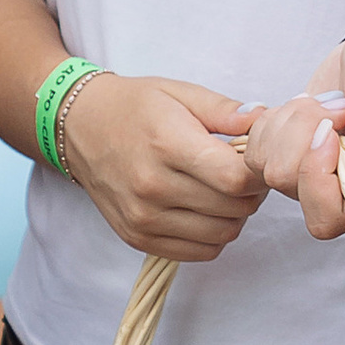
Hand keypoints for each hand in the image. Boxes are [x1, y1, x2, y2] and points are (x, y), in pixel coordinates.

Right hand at [56, 72, 262, 260]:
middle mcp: (152, 187)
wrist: (79, 128)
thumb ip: (226, 110)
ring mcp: (143, 218)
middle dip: (251, 192)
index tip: (256, 161)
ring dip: (235, 215)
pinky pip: (201, 252)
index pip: (235, 179)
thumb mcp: (181, 93)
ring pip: (223, 234)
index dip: (259, 173)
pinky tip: (205, 209)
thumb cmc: (134, 107)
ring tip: (223, 190)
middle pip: (234, 209)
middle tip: (242, 173)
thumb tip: (266, 120)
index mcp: (167, 145)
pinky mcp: (138, 238)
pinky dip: (214, 234)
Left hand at [238, 20, 344, 238]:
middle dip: (300, 133)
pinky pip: (254, 147)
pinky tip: (301, 105)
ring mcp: (308, 171)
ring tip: (321, 103)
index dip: (315, 177)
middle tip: (334, 106)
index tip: (329, 132)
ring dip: (286, 123)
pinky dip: (271, 120)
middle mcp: (338, 187)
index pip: (326, 218)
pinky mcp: (287, 152)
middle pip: (285, 181)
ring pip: (265, 163)